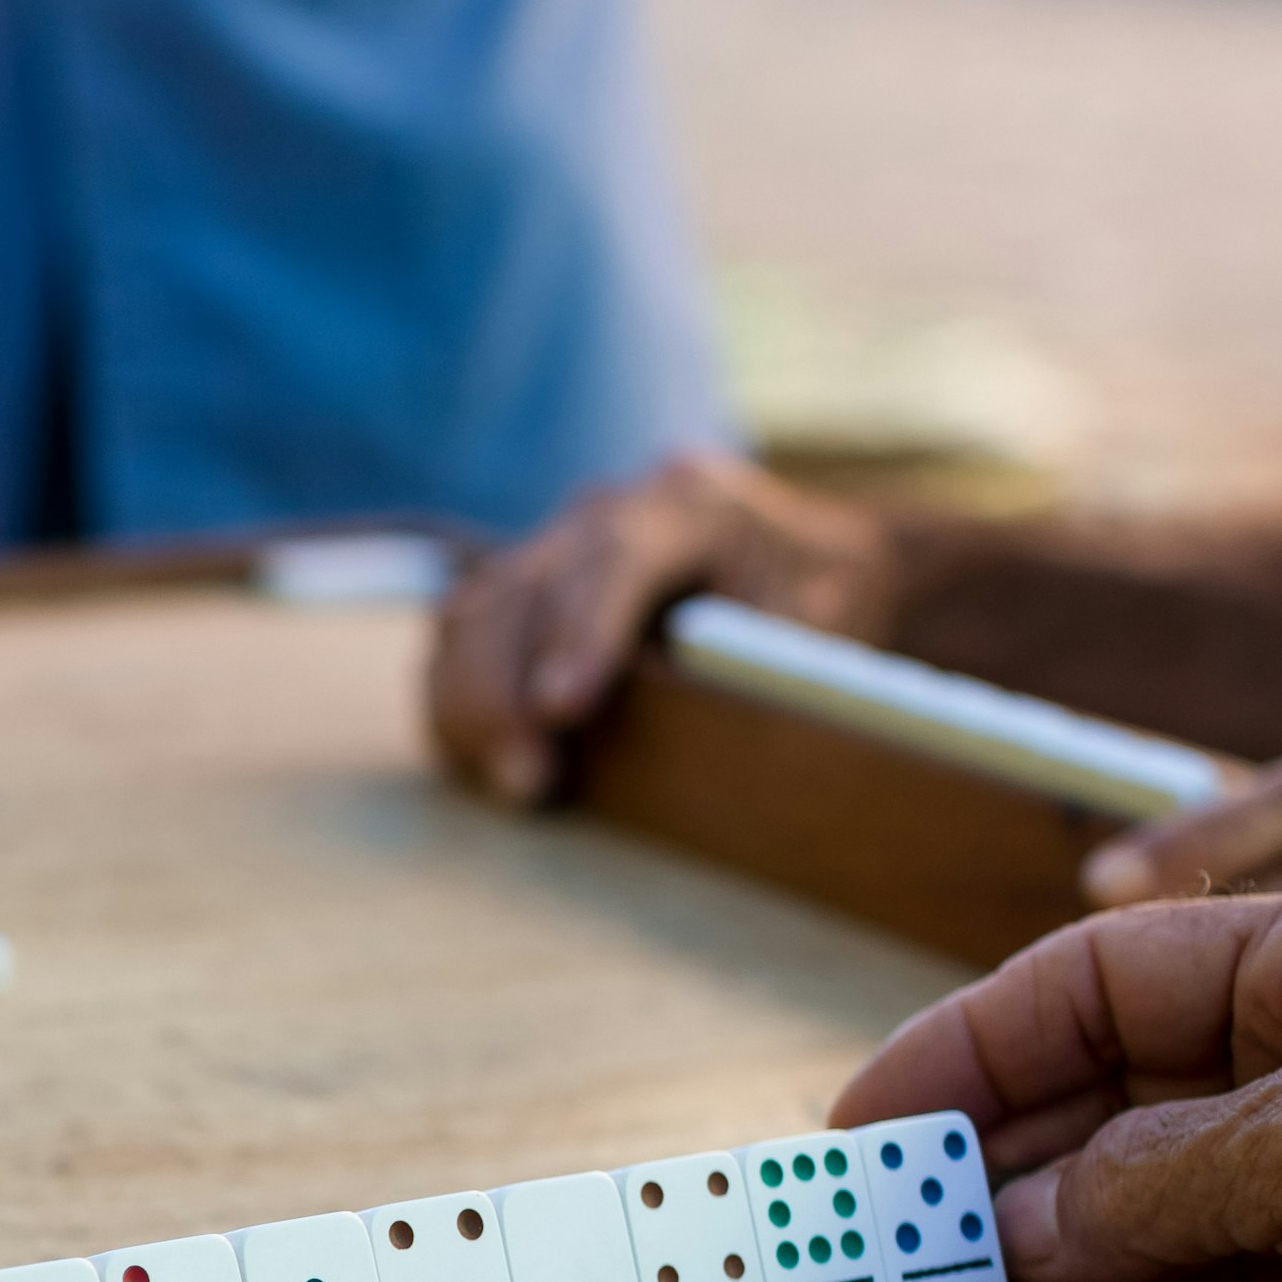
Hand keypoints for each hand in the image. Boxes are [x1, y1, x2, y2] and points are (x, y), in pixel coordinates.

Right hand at [428, 451, 898, 805]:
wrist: (814, 567)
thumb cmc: (825, 604)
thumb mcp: (818, 623)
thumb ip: (755, 657)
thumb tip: (690, 717)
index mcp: (694, 502)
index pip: (618, 556)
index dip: (580, 632)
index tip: (560, 710)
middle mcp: (610, 508)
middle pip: (528, 587)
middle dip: (509, 687)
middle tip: (526, 780)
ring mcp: (557, 543)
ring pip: (477, 609)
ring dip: (472, 700)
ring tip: (509, 780)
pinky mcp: (524, 587)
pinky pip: (462, 635)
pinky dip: (457, 697)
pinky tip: (477, 757)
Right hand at [832, 878, 1281, 1281]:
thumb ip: (1161, 1174)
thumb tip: (1018, 1219)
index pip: (1105, 970)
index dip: (972, 1042)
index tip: (867, 1127)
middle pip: (1120, 1082)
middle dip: (1006, 1154)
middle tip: (896, 1235)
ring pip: (1163, 1187)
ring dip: (1065, 1244)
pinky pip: (1234, 1273)